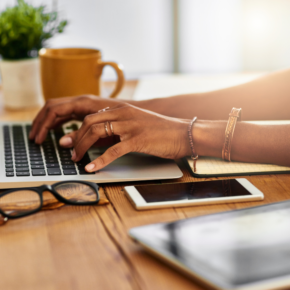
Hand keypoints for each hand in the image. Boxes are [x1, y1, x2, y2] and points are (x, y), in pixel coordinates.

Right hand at [29, 95, 122, 143]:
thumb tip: (62, 142)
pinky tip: (53, 131)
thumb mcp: (102, 131)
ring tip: (39, 135)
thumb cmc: (123, 120)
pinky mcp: (85, 109)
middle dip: (40, 122)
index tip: (38, 138)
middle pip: (52, 107)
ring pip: (57, 109)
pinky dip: (56, 121)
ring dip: (46, 121)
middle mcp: (80, 100)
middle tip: (34, 138)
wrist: (136, 113)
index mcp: (83, 102)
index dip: (43, 124)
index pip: (54, 110)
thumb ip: (82, 136)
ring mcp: (82, 104)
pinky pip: (65, 113)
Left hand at [59, 104, 190, 171]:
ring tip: (76, 159)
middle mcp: (123, 114)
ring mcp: (130, 126)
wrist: (183, 133)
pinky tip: (92, 168)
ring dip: (82, 147)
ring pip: (97, 133)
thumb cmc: (161, 130)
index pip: (92, 116)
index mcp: (122, 109)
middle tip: (69, 151)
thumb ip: (121, 126)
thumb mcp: (137, 123)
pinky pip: (113, 151)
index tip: (69, 139)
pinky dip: (99, 161)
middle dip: (76, 138)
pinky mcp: (137, 140)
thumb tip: (105, 136)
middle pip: (90, 123)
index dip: (77, 129)